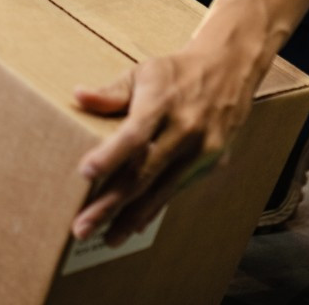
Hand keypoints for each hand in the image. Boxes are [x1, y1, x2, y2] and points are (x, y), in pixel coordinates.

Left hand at [71, 35, 261, 246]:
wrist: (229, 71)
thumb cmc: (177, 73)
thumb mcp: (143, 72)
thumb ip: (112, 91)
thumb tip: (79, 96)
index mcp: (163, 102)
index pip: (135, 133)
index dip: (110, 155)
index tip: (85, 173)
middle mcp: (184, 129)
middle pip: (143, 172)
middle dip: (111, 203)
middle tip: (83, 226)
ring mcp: (201, 149)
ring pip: (160, 190)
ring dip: (130, 217)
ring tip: (106, 237)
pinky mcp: (211, 163)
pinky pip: (176, 190)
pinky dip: (153, 209)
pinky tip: (133, 225)